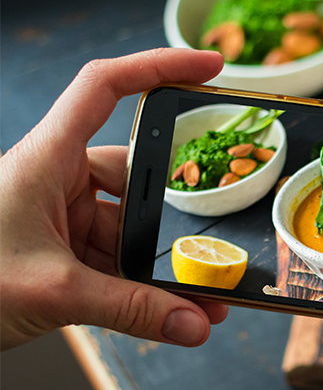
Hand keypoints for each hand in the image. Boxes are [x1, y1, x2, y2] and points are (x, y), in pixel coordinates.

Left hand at [0, 48, 229, 350]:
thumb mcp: (53, 291)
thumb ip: (131, 308)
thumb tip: (193, 322)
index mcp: (46, 159)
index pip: (106, 89)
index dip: (159, 67)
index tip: (207, 68)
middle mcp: (55, 179)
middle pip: (133, 178)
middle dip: (171, 218)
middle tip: (209, 241)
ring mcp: (59, 216)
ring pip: (127, 227)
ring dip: (157, 263)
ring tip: (194, 294)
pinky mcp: (61, 250)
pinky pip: (113, 258)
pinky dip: (139, 283)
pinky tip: (164, 307)